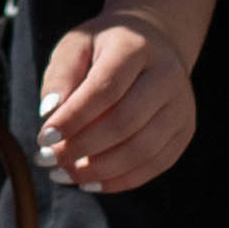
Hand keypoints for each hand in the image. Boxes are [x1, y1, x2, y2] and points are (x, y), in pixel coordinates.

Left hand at [35, 6, 199, 191]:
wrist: (153, 45)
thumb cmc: (103, 49)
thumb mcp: (76, 46)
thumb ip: (60, 76)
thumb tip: (49, 114)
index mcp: (137, 48)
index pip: (105, 89)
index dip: (73, 118)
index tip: (44, 137)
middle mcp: (167, 76)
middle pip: (125, 122)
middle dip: (82, 147)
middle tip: (47, 159)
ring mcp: (181, 106)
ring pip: (142, 150)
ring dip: (99, 170)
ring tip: (63, 174)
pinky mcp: (184, 131)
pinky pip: (154, 165)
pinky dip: (120, 180)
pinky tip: (89, 182)